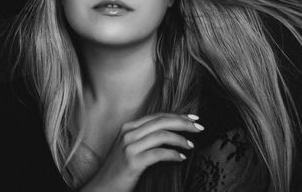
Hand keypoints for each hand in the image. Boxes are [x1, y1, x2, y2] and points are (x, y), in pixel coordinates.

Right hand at [79, 112, 203, 191]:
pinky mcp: (132, 162)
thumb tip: (171, 131)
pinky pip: (158, 153)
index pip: (158, 116)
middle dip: (183, 123)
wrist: (103, 187)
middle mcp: (128, 134)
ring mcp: (129, 147)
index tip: (193, 119)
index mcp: (129, 127)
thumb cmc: (120, 169)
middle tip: (199, 127)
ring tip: (190, 145)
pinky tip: (181, 158)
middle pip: (162, 122)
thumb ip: (145, 137)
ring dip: (180, 139)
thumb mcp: (130, 147)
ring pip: (161, 135)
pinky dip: (173, 154)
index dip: (177, 116)